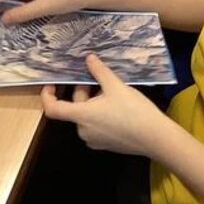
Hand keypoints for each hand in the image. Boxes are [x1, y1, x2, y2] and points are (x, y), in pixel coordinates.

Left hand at [41, 55, 174, 155]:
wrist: (155, 138)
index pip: (53, 109)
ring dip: (93, 102)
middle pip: (74, 109)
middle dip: (83, 92)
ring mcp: (94, 140)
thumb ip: (99, 71)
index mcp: (81, 116)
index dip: (47, 96)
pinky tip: (117, 107)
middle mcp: (83, 130)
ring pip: (86, 116)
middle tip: (96, 78)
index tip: (51, 85)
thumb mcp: (116, 86)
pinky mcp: (105, 145)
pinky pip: (95, 126)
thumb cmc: (133, 110)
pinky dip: (100, 114)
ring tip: (111, 92)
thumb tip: (88, 58)